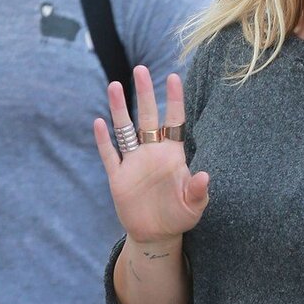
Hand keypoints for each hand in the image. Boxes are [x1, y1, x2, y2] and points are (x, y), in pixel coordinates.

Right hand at [93, 65, 208, 244]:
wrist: (156, 234)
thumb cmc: (180, 216)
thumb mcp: (194, 206)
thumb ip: (198, 190)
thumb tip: (204, 176)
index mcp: (173, 154)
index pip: (174, 120)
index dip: (174, 99)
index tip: (173, 76)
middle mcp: (152, 152)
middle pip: (147, 116)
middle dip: (144, 93)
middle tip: (140, 69)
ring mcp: (133, 163)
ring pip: (125, 129)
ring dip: (119, 109)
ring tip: (114, 85)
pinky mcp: (118, 177)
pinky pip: (109, 155)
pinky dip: (104, 141)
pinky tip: (99, 123)